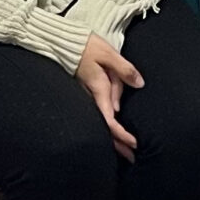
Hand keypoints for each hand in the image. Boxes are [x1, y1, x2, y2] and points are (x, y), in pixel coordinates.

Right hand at [76, 34, 143, 159]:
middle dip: (118, 144)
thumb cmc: (84, 45)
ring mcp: (86, 96)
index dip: (121, 134)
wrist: (60, 40)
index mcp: (98, 89)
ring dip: (113, 137)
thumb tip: (139, 84)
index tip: (134, 144)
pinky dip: (106, 125)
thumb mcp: (108, 54)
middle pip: (105, 127)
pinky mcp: (84, 92)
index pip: (110, 119)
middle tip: (132, 158)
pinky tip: (110, 130)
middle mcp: (91, 97)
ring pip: (100, 121)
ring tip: (124, 150)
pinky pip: (97, 112)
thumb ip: (124, 69)